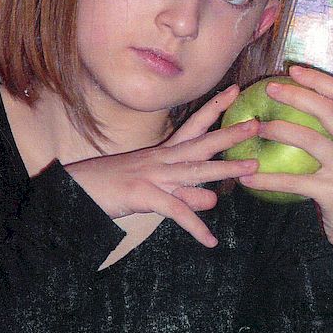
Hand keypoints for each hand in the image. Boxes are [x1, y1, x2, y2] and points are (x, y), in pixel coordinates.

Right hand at [64, 85, 258, 246]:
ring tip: (251, 169)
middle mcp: (160, 159)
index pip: (193, 125)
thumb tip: (212, 199)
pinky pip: (174, 211)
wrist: (76, 191)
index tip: (235, 92)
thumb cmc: (111, 186)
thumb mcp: (151, 185)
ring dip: (225, 170)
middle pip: (201, 143)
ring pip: (194, 171)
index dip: (214, 109)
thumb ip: (183, 192)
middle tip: (256, 124)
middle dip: (229, 133)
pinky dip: (194, 226)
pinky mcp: (143, 196)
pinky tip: (210, 241)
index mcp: (162, 153)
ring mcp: (152, 176)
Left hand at [239, 66, 332, 251]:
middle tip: (269, 88)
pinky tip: (247, 179)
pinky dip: (267, 179)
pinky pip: (293, 181)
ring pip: (309, 138)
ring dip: (278, 129)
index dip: (318, 79)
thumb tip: (300, 113)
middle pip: (326, 109)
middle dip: (295, 94)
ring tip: (257, 127)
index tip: (294, 70)